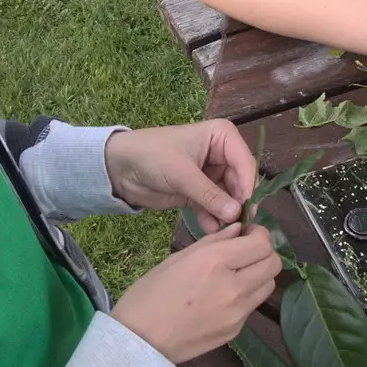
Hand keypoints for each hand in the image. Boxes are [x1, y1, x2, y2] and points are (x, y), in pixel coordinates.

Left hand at [105, 121, 256, 232]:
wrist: (118, 168)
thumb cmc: (151, 156)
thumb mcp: (181, 173)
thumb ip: (209, 194)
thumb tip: (236, 213)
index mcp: (222, 137)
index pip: (245, 162)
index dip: (247, 186)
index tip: (246, 209)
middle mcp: (221, 154)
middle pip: (240, 182)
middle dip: (238, 203)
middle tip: (239, 225)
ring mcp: (211, 175)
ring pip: (229, 197)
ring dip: (226, 214)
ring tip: (225, 230)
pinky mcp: (199, 193)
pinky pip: (214, 207)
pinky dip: (213, 218)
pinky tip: (210, 228)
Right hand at [111, 225, 281, 362]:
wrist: (140, 341)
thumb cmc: (150, 294)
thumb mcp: (178, 258)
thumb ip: (214, 242)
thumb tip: (238, 229)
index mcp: (215, 262)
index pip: (261, 243)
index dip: (258, 234)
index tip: (246, 234)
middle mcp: (233, 287)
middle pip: (273, 264)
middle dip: (263, 253)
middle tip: (245, 252)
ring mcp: (237, 313)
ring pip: (268, 286)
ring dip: (258, 274)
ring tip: (236, 274)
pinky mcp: (236, 331)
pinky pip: (251, 306)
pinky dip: (245, 296)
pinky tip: (222, 297)